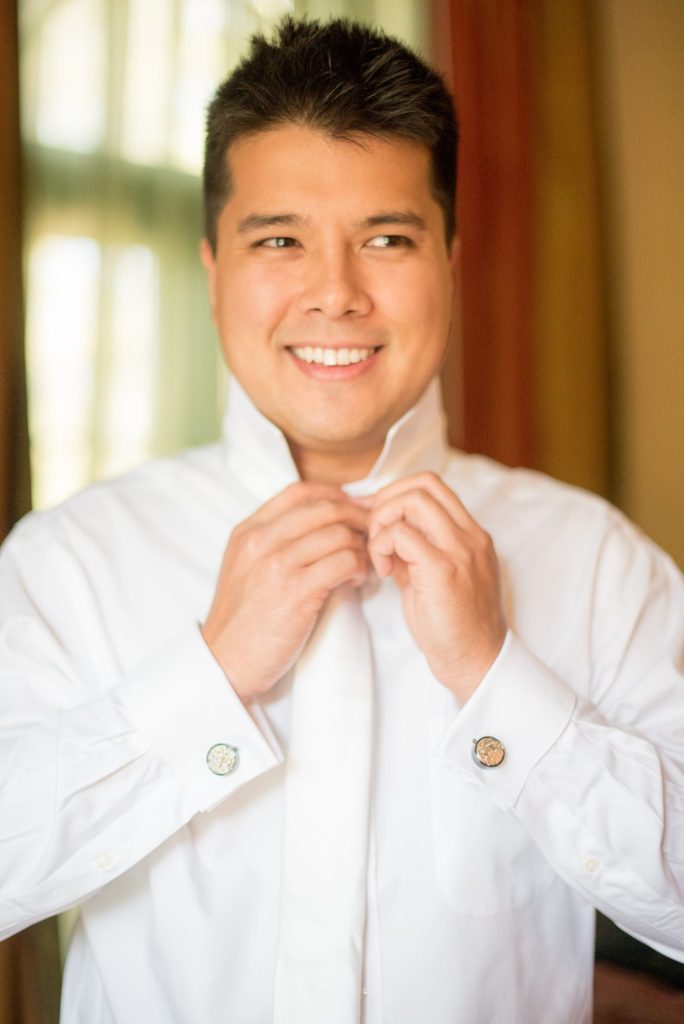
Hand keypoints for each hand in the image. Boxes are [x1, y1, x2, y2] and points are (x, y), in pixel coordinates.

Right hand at [201, 482, 369, 701]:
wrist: (225, 661)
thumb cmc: (243, 620)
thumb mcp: (245, 567)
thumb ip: (272, 541)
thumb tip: (321, 523)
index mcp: (247, 531)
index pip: (300, 492)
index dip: (335, 495)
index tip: (355, 508)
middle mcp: (260, 541)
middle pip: (324, 509)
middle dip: (357, 517)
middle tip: (373, 533)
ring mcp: (276, 565)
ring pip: (338, 534)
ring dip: (361, 547)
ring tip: (363, 563)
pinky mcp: (295, 591)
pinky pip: (343, 562)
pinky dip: (358, 568)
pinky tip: (356, 579)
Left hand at [367, 472, 505, 703]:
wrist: (475, 663)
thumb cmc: (452, 626)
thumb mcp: (433, 578)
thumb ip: (414, 550)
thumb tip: (383, 531)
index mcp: (471, 535)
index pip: (433, 486)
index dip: (397, 494)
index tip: (377, 520)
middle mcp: (471, 536)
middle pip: (422, 484)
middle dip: (386, 502)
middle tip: (373, 535)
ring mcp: (460, 551)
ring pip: (412, 501)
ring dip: (383, 523)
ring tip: (380, 555)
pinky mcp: (443, 570)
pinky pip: (400, 535)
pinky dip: (381, 547)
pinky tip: (384, 573)